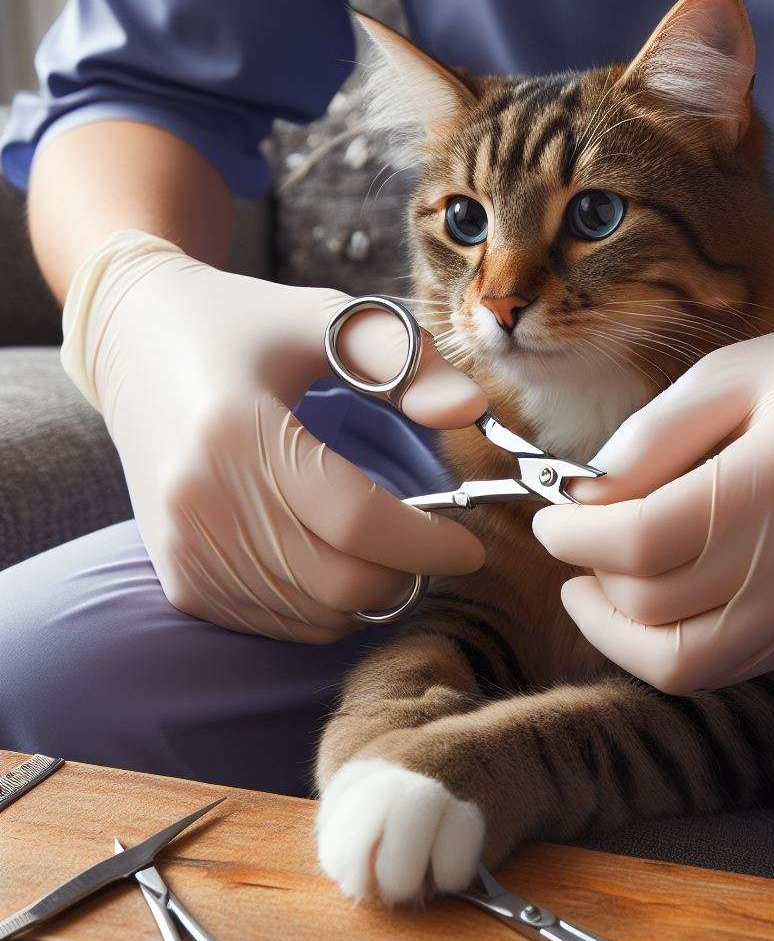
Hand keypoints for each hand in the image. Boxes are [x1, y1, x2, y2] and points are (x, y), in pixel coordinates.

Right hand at [63, 231, 486, 640]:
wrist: (134, 345)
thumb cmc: (240, 326)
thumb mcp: (325, 316)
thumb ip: (404, 359)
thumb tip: (470, 410)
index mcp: (236, 432)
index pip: (357, 518)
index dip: (429, 541)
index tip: (472, 544)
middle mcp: (199, 504)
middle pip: (340, 582)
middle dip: (408, 575)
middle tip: (433, 546)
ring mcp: (184, 550)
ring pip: (314, 615)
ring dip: (370, 594)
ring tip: (388, 549)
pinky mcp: (179, 580)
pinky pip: (279, 623)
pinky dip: (326, 607)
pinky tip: (337, 561)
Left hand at [534, 269, 773, 692]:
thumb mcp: (724, 377)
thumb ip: (646, 443)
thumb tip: (580, 502)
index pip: (641, 541)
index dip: (573, 536)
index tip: (548, 518)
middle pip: (655, 605)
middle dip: (590, 576)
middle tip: (573, 541)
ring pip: (686, 664)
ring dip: (619, 634)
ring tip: (595, 585)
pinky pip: (726, 665)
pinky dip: (670, 645)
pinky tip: (651, 602)